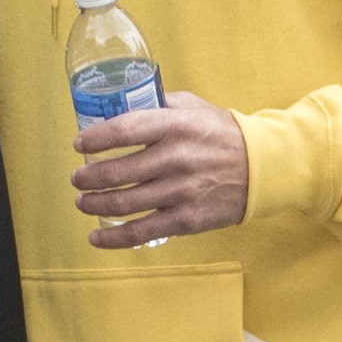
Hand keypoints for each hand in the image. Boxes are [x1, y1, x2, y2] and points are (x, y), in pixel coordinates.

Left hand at [74, 92, 252, 247]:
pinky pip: (142, 232)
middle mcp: (176, 158)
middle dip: (87, 177)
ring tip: (83, 201)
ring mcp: (181, 191)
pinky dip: (113, 237)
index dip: (95, 139)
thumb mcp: (194, 107)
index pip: (124, 130)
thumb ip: (159, 104)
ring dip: (94, 203)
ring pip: (123, 203)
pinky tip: (96, 236)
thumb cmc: (223, 134)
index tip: (79, 144)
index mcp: (176, 126)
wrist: (264, 167)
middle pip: (117, 172)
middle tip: (77, 177)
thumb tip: (122, 103)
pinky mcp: (186, 219)